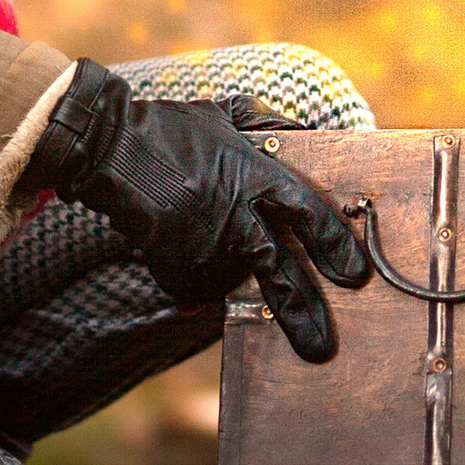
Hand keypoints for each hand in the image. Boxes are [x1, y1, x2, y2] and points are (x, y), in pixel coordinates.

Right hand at [27, 63, 368, 362]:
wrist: (109, 149)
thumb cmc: (169, 130)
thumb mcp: (226, 115)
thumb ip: (268, 125)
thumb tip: (307, 132)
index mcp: (256, 180)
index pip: (310, 217)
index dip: (336, 247)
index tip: (354, 276)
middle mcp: (238, 220)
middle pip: (281, 276)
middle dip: (303, 314)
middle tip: (320, 349)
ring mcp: (206, 248)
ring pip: (233, 279)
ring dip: (227, 270)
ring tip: (201, 236)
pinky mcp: (176, 268)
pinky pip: (196, 286)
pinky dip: (194, 274)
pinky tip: (181, 243)